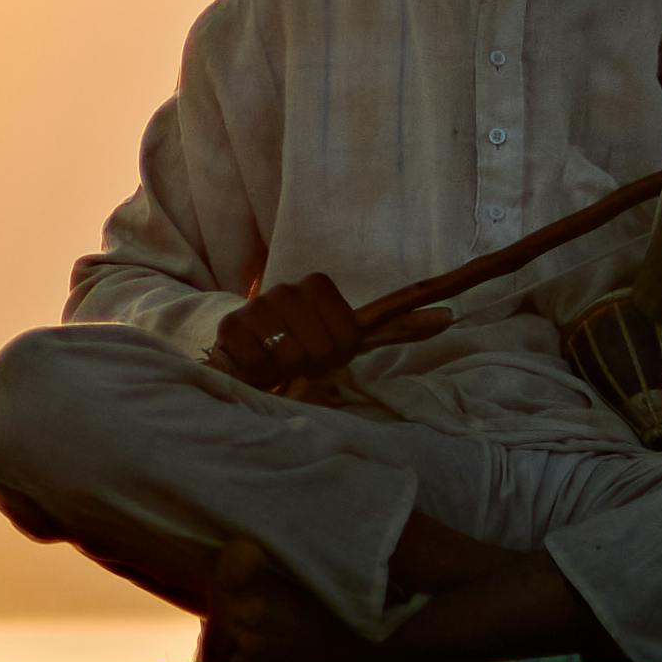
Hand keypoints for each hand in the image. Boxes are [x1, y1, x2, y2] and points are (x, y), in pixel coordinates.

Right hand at [210, 272, 364, 392]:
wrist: (242, 341)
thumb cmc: (294, 341)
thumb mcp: (333, 331)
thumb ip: (379, 326)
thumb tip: (431, 320)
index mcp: (316, 286)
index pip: (349, 335)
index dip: (341, 354)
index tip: (328, 354)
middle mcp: (286, 290)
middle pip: (322, 349)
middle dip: (314, 366)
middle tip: (301, 363)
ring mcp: (257, 306)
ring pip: (291, 358)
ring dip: (287, 371)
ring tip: (279, 364)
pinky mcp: (230, 326)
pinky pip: (259, 364)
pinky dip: (261, 374)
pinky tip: (258, 364)